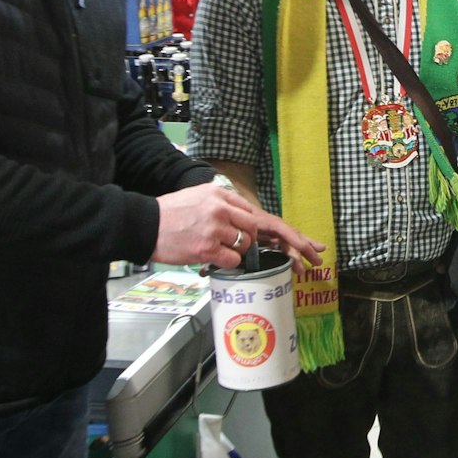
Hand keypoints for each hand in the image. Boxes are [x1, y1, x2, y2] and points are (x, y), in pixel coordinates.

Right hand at [152, 183, 323, 270]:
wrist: (143, 224)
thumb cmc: (169, 215)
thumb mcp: (198, 198)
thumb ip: (222, 206)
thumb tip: (241, 221)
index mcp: (221, 195)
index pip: (257, 214)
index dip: (285, 231)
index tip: (306, 244)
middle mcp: (222, 208)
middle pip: (260, 228)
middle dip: (292, 244)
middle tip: (315, 257)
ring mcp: (217, 228)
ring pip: (245, 245)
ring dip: (238, 253)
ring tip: (216, 250)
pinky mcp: (209, 247)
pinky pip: (232, 260)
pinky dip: (226, 263)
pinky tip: (211, 260)